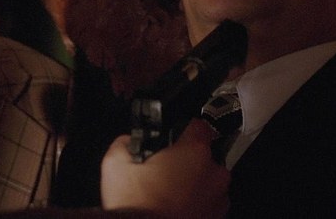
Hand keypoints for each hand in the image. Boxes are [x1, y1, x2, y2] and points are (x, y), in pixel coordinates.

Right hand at [100, 119, 230, 217]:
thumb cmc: (137, 207)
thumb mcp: (115, 165)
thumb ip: (124, 143)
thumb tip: (128, 142)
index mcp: (194, 152)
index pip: (199, 126)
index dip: (183, 129)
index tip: (172, 137)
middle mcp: (214, 173)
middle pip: (202, 157)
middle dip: (185, 162)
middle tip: (161, 172)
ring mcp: (219, 199)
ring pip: (206, 182)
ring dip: (191, 185)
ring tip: (166, 195)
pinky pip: (207, 204)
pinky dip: (194, 205)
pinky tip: (173, 210)